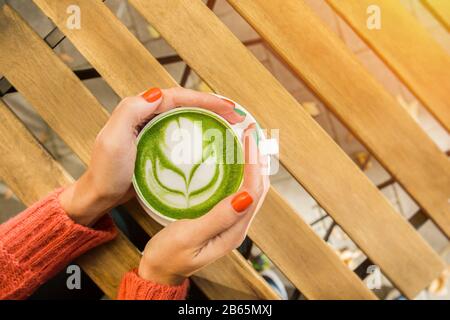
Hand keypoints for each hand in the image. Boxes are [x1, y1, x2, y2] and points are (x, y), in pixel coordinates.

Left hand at [59, 87, 243, 225]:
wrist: (100, 195)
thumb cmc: (106, 171)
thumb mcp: (113, 140)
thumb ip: (130, 111)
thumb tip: (158, 93)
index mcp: (139, 109)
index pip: (178, 97)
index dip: (205, 99)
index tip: (228, 107)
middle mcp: (148, 115)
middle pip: (186, 104)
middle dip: (213, 106)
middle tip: (237, 115)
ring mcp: (154, 130)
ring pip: (187, 117)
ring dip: (210, 117)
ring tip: (232, 125)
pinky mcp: (159, 144)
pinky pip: (184, 133)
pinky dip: (201, 133)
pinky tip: (214, 142)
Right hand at [138, 124, 269, 284]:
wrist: (159, 271)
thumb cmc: (169, 255)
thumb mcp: (190, 236)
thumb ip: (219, 217)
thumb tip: (246, 195)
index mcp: (233, 230)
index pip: (254, 191)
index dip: (255, 163)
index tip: (249, 137)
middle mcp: (238, 225)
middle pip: (258, 187)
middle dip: (259, 158)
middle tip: (251, 132)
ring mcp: (231, 221)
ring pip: (250, 187)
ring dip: (252, 163)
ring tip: (246, 140)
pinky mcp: (222, 217)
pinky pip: (238, 190)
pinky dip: (240, 171)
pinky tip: (232, 159)